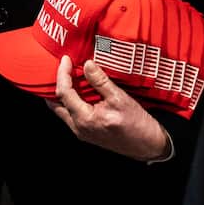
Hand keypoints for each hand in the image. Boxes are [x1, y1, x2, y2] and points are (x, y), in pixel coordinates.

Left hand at [46, 56, 169, 161]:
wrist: (148, 145)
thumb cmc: (137, 123)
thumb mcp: (119, 98)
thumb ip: (100, 81)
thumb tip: (87, 64)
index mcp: (85, 119)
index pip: (63, 93)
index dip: (62, 73)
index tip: (66, 59)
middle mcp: (79, 128)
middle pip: (55, 104)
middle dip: (56, 84)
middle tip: (62, 68)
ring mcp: (82, 132)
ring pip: (62, 111)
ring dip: (63, 93)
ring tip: (69, 76)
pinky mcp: (87, 133)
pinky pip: (71, 115)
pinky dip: (70, 101)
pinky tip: (78, 90)